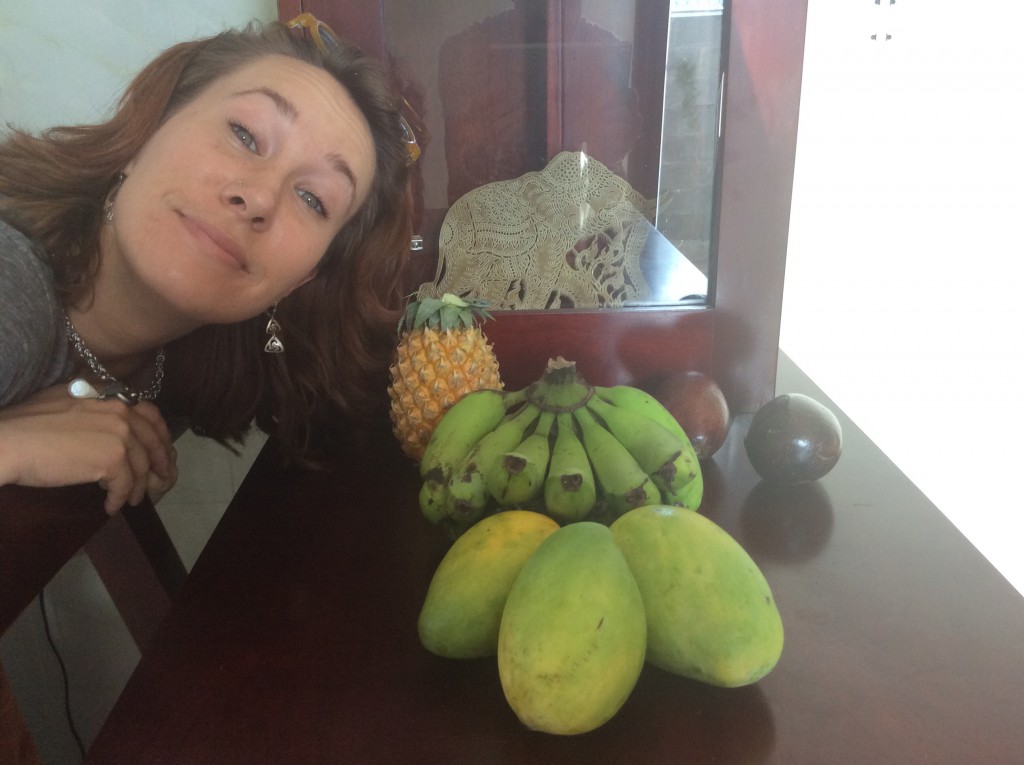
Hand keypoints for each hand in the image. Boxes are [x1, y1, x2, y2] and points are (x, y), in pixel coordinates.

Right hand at [0, 384, 177, 513]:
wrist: (7, 442)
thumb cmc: (24, 425)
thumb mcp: (64, 402)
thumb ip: (90, 407)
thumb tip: (105, 422)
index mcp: (109, 396)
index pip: (149, 413)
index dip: (159, 435)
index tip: (159, 452)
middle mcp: (120, 410)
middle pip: (153, 440)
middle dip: (160, 462)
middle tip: (160, 480)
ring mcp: (119, 434)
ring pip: (141, 466)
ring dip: (138, 487)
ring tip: (131, 500)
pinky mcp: (112, 459)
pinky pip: (125, 484)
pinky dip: (119, 499)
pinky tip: (110, 507)